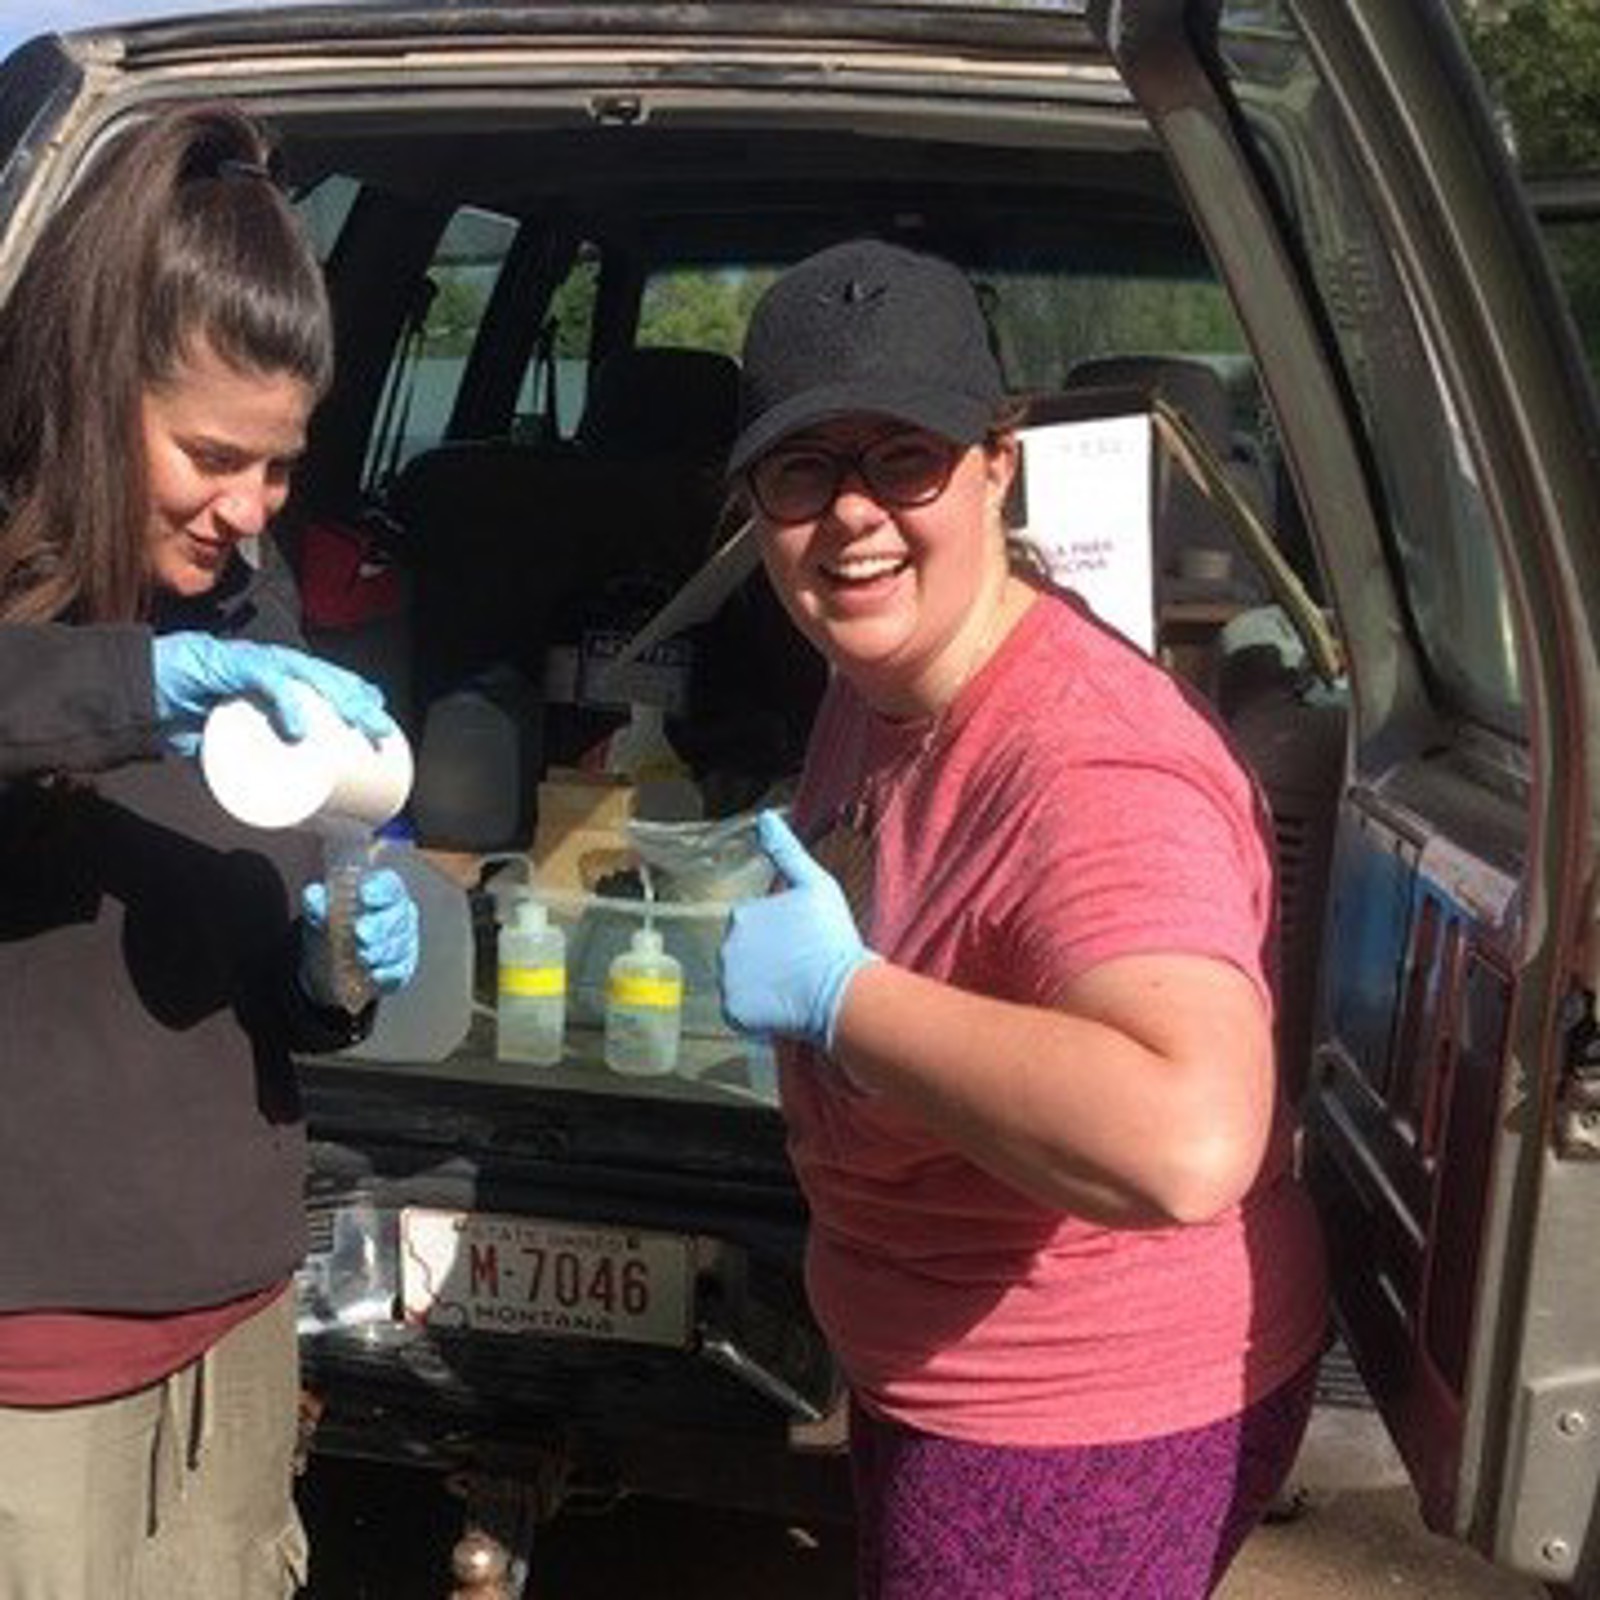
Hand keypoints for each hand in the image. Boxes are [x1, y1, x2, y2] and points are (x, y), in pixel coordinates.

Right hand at [151, 633, 394, 757]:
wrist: (128, 692)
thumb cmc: (177, 711)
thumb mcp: (222, 746)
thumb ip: (242, 769)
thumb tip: (266, 806)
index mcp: (270, 676)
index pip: (324, 680)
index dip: (356, 695)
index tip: (380, 721)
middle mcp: (264, 663)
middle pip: (323, 676)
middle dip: (357, 700)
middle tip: (379, 730)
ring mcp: (245, 661)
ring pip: (304, 673)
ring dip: (336, 697)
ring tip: (358, 723)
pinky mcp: (222, 665)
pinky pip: (262, 681)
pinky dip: (284, 702)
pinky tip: (300, 727)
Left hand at [299, 867, 419, 1010]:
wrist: (330, 960)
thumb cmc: (332, 925)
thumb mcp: (320, 911)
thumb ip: (317, 901)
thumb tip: (314, 894)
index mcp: (382, 892)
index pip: (390, 885)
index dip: (381, 889)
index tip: (366, 895)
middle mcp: (397, 913)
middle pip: (398, 916)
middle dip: (380, 925)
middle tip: (362, 934)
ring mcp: (402, 941)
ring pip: (399, 944)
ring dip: (382, 951)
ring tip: (363, 957)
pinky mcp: (401, 966)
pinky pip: (400, 969)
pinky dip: (388, 972)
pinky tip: (375, 974)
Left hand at [719, 809, 877, 1049]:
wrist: (840, 991)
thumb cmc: (832, 937)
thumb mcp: (815, 884)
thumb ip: (786, 851)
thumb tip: (765, 817)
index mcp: (741, 916)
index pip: (754, 930)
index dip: (780, 940)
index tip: (802, 946)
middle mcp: (726, 947)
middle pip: (745, 958)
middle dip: (767, 964)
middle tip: (800, 970)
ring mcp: (727, 982)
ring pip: (744, 985)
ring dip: (764, 989)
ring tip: (795, 990)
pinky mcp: (734, 1012)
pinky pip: (743, 1014)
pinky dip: (760, 1015)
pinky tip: (785, 1009)